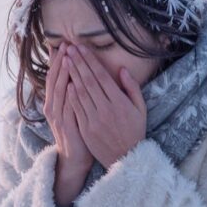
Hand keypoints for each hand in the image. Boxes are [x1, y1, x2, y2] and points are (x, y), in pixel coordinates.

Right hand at [43, 43, 93, 173]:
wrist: (74, 157)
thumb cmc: (78, 131)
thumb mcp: (73, 110)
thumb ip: (72, 93)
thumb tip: (75, 74)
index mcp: (55, 100)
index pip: (55, 75)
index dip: (57, 60)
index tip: (61, 43)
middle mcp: (52, 106)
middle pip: (54, 79)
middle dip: (59, 61)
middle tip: (64, 44)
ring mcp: (57, 116)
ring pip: (58, 91)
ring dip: (62, 74)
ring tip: (66, 57)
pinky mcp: (65, 125)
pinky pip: (66, 107)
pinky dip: (68, 96)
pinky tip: (71, 84)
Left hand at [64, 44, 146, 168]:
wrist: (126, 157)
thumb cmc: (135, 130)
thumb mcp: (140, 108)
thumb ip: (132, 87)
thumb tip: (122, 69)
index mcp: (120, 102)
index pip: (102, 76)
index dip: (90, 61)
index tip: (81, 48)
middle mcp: (106, 109)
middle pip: (89, 81)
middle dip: (78, 63)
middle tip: (69, 49)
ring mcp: (94, 119)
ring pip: (80, 93)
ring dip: (71, 75)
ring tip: (65, 60)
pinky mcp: (86, 128)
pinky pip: (76, 108)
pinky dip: (70, 94)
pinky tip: (65, 82)